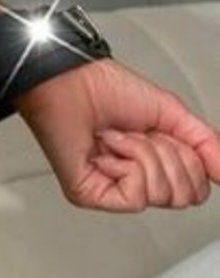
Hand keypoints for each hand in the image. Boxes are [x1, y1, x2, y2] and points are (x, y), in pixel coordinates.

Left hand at [16, 56, 219, 210]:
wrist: (72, 81)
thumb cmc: (108, 90)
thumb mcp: (173, 114)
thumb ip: (205, 144)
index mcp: (154, 165)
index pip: (195, 189)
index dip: (191, 160)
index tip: (169, 135)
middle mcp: (135, 182)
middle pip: (184, 196)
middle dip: (171, 156)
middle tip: (145, 135)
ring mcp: (113, 191)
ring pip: (161, 194)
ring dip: (146, 154)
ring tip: (121, 137)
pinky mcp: (92, 196)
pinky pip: (136, 196)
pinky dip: (129, 163)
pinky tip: (108, 148)